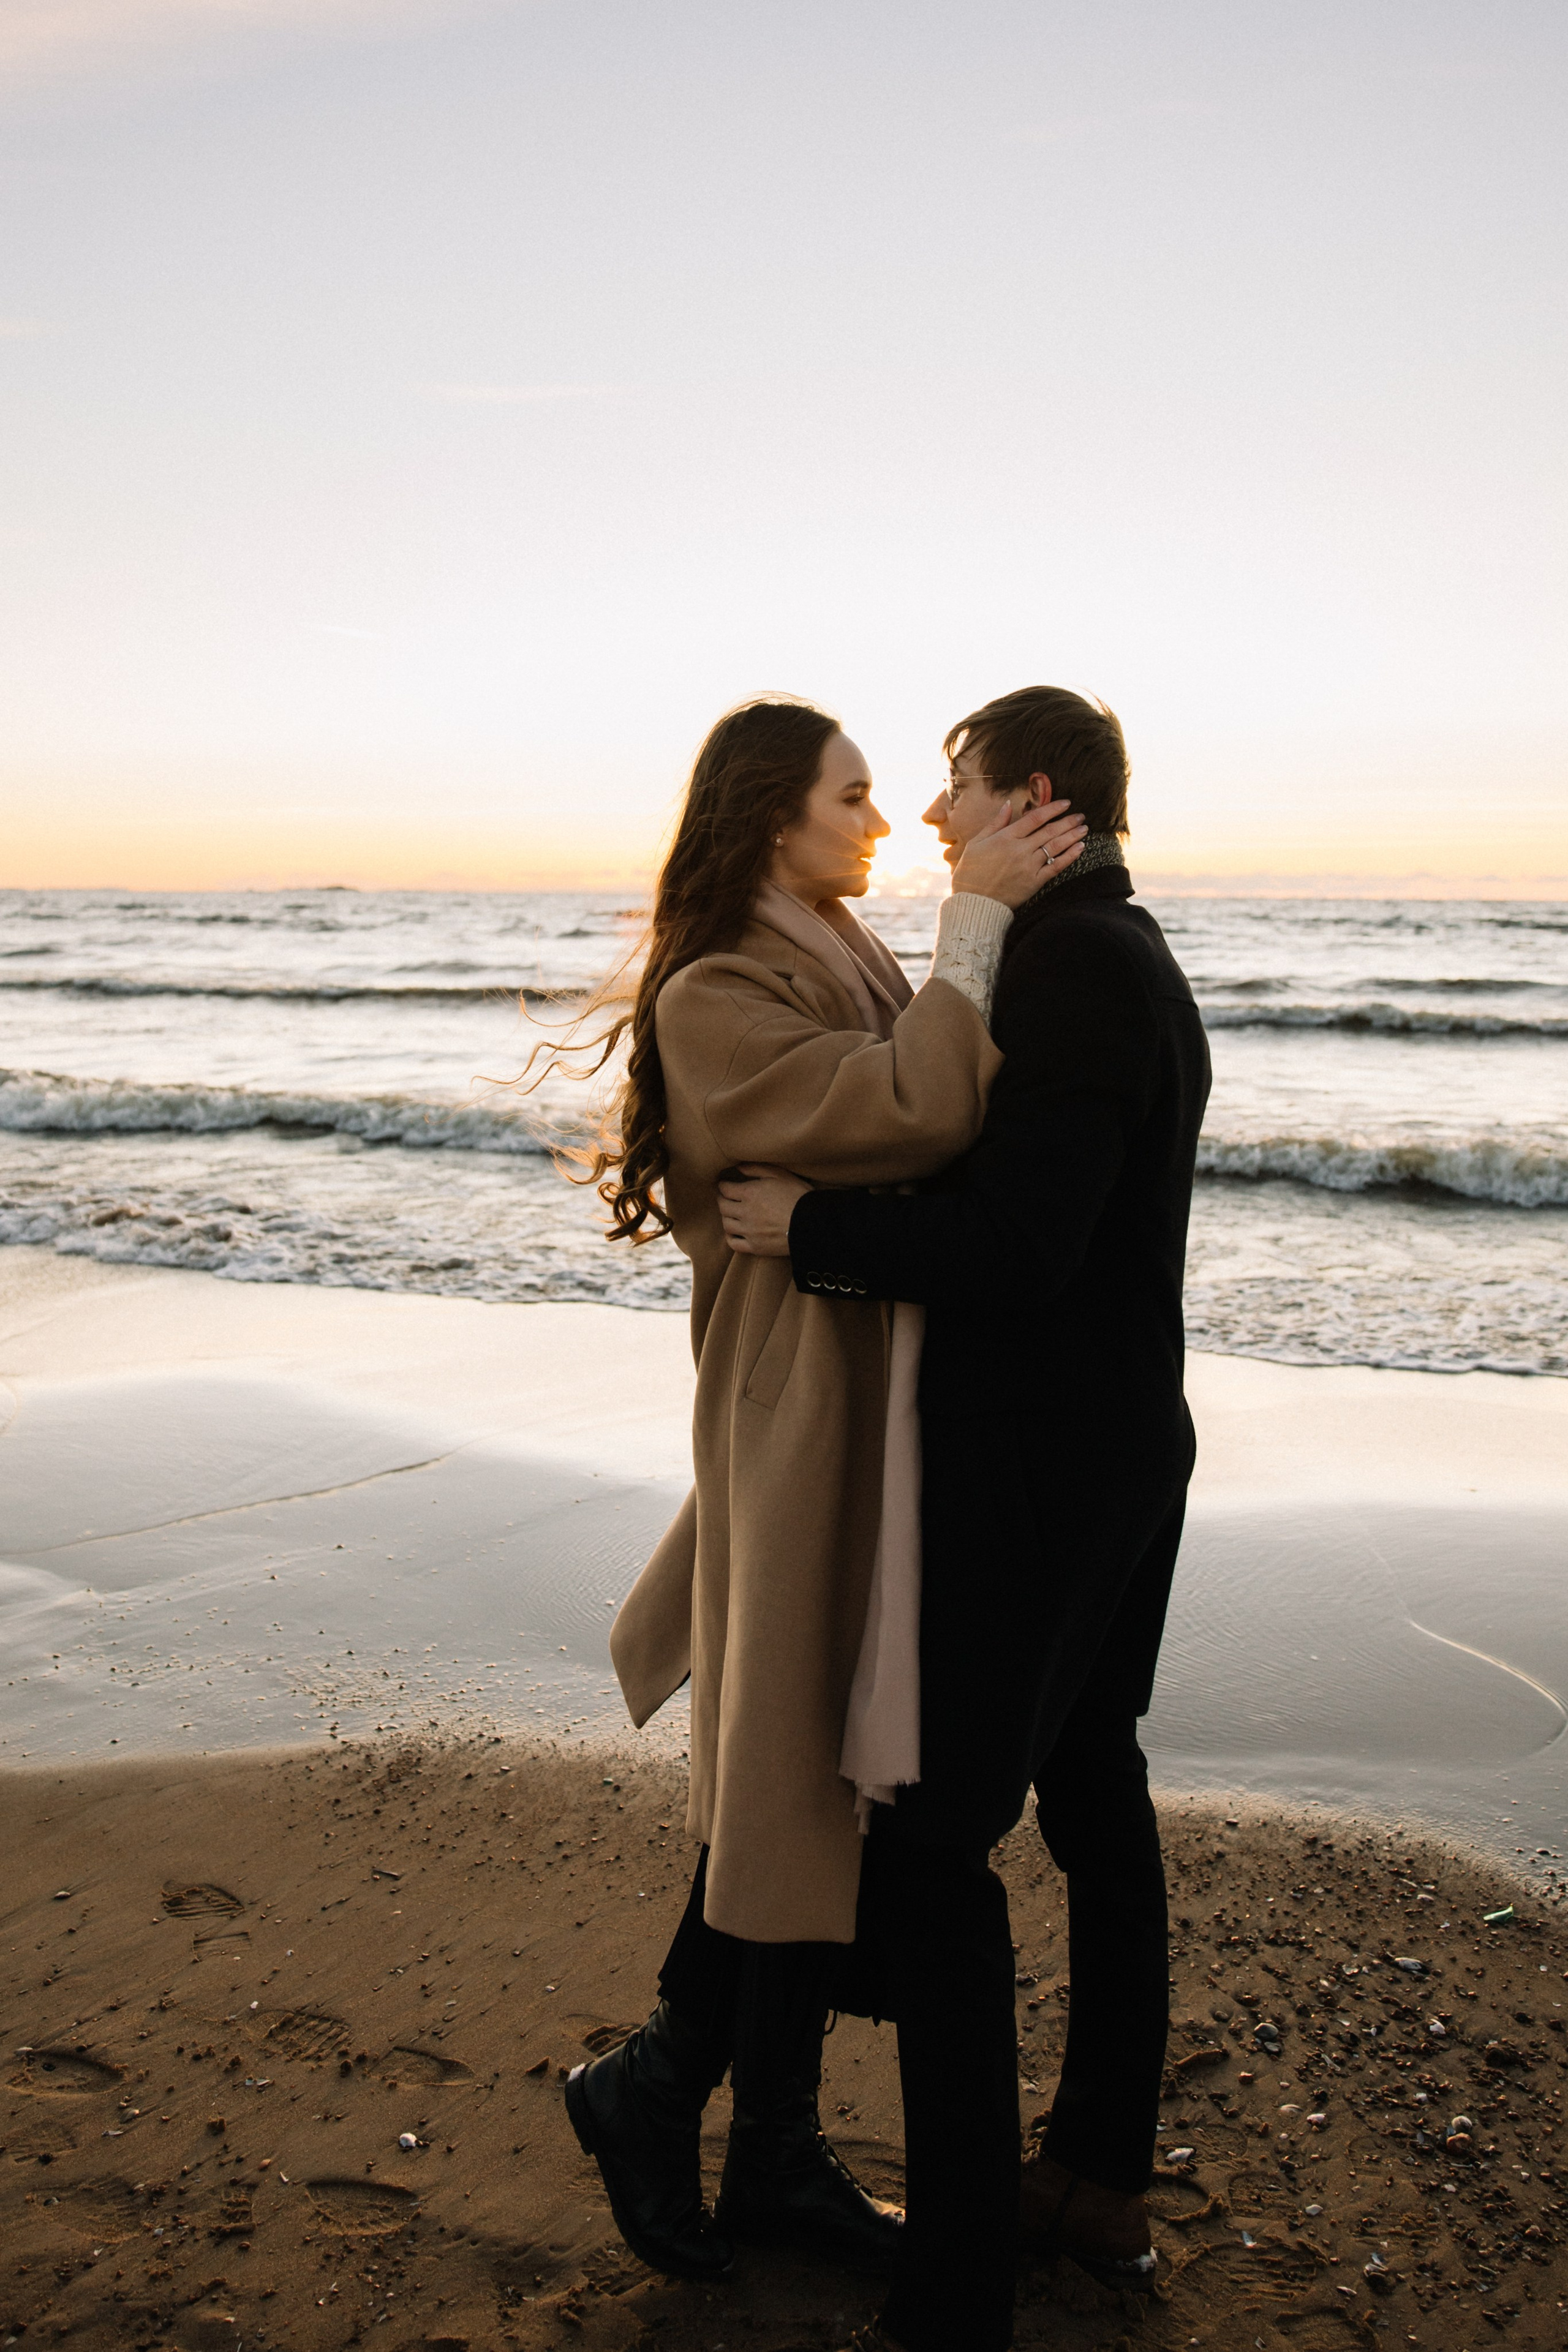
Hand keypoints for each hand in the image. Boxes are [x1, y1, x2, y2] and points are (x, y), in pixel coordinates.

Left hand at [718, 1163, 810, 1255]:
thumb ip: (757, 1169)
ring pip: (726, 1224)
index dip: (722, 1185)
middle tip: (724, 1196)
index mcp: (750, 1193)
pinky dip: (729, 1237)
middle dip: (721, 1199)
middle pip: (723, 1206)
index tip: (722, 1183)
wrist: (812, 1223)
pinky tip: (733, 1232)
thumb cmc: (798, 1195)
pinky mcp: (755, 1247)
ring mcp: (749, 1231)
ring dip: (726, 1217)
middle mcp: (745, 1213)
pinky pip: (733, 1244)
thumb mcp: (780, 1175)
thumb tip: (738, 1167)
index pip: (725, 1189)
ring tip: (730, 1213)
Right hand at [949, 799, 1086, 908]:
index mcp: (1006, 838)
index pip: (1035, 818)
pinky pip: (1056, 866)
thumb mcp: (976, 843)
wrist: (974, 902)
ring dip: (1072, 836)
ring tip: (1084, 828)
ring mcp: (1028, 866)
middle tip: (1081, 816)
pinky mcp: (1034, 882)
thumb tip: (1008, 804)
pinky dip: (1069, 856)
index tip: (1066, 803)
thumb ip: (995, 823)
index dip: (1053, 808)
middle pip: (1049, 831)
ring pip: (1055, 847)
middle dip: (1068, 821)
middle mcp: (1020, 850)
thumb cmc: (971, 872)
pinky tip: (1080, 848)